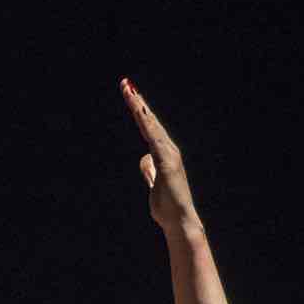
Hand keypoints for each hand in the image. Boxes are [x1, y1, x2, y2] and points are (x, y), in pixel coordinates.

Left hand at [121, 78, 197, 231]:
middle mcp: (167, 149)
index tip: (129, 94)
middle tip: (125, 83)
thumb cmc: (167, 205)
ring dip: (140, 109)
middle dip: (137, 101)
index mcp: (162, 153)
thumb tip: (144, 158)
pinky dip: (147, 127)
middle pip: (149, 121)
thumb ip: (149, 170)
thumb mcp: (153, 184)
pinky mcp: (168, 164)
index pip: (147, 127)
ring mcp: (169, 155)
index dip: (139, 110)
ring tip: (129, 92)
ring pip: (151, 127)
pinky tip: (140, 115)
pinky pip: (154, 141)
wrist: (178, 221)